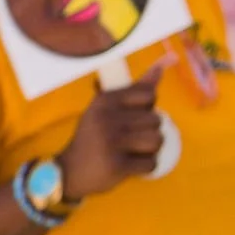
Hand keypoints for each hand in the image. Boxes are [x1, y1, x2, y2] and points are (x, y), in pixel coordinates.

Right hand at [59, 64, 165, 201]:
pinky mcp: (117, 165)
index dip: (147, 108)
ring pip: (157, 140)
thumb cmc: (93, 137)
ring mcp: (112, 142)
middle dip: (148, 131)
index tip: (131, 117)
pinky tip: (130, 166)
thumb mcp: (107, 109)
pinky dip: (145, 167)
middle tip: (128, 140)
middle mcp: (107, 119)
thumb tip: (165, 62)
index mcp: (104, 101)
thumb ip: (136, 88)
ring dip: (150, 149)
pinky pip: (151, 163)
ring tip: (132, 152)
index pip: (148, 95)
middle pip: (156, 120)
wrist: (68, 171)